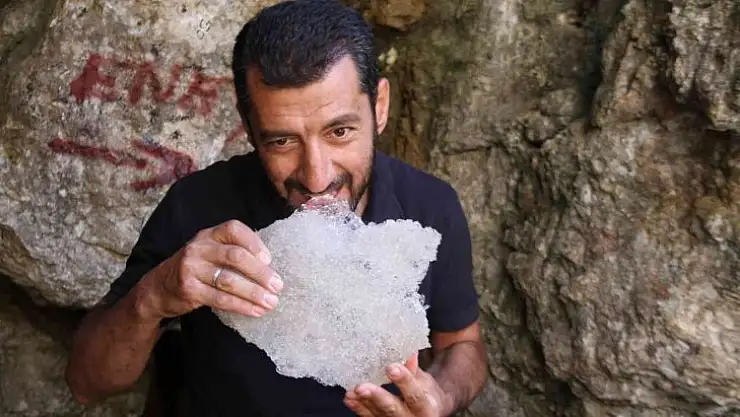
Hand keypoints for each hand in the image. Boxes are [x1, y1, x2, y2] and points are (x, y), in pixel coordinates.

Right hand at [138, 220, 282, 320]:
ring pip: (230, 280)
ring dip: (254, 293)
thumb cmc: (195, 269)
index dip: (254, 242)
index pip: (234, 229)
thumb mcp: (210, 252)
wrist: (158, 288)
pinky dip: (242, 306)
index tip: (269, 259)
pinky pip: (221, 299)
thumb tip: (269, 266)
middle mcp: (199, 248)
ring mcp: (191, 268)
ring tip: (271, 302)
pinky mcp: (189, 290)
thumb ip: (233, 252)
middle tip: (278, 285)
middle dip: (260, 273)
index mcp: (209, 234)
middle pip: (236, 256)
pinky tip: (256, 311)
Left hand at [344, 354, 451, 416]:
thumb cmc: (426, 395)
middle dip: (376, 397)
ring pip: (378, 414)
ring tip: (351, 391)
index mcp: (426, 407)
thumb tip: (409, 351)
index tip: (391, 367)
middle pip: (393, 409)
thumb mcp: (425, 382)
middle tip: (361, 387)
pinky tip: (350, 398)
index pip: (415, 395)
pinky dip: (359, 407)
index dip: (404, 381)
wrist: (426, 413)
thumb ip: (414, 369)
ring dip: (363, 402)